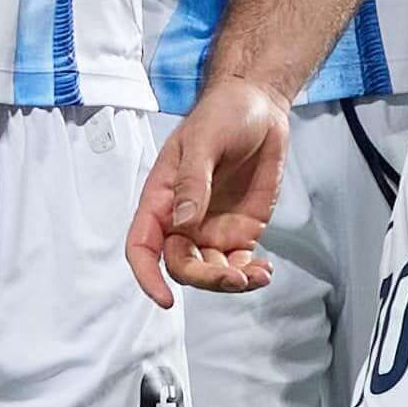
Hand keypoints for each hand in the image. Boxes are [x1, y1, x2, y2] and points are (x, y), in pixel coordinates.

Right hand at [127, 75, 293, 304]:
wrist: (259, 107)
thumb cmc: (223, 114)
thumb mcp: (204, 140)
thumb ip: (193, 180)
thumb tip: (184, 220)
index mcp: (161, 198)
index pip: (143, 246)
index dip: (147, 275)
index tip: (164, 299)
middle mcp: (182, 219)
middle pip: (181, 265)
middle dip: (204, 278)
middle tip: (233, 277)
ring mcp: (212, 228)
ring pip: (211, 271)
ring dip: (230, 282)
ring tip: (256, 276)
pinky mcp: (240, 230)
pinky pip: (239, 264)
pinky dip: (251, 274)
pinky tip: (264, 271)